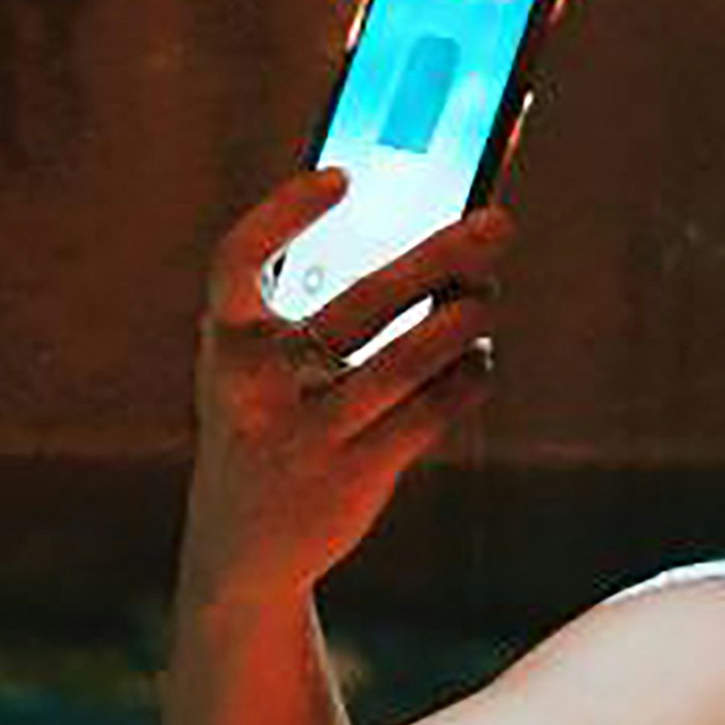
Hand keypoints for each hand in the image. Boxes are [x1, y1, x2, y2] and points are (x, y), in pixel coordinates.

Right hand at [185, 169, 509, 607]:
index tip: (341, 177)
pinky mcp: (352, 474)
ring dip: (463, 320)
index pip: (237, 260)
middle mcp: (258, 385)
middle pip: (362, 301)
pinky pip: (428, 414)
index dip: (283, 213)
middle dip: (440, 255)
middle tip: (498, 222)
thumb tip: (423, 248)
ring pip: (408, 362)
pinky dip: (465, 380)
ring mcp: (306, 433)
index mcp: (226, 344)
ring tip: (490, 292)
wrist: (241, 546)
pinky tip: (480, 359)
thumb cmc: (266, 428)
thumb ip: (312, 313)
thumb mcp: (263, 371)